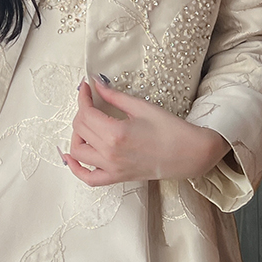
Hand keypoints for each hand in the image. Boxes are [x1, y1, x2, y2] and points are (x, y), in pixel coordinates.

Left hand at [59, 77, 231, 186]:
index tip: (85, 88)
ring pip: (78, 151)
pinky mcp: (117, 177)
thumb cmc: (170, 129)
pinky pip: (89, 178)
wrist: (190, 154)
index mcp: (115, 133)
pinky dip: (76, 168)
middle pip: (80, 128)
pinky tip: (71, 157)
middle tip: (91, 102)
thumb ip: (114, 96)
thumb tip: (96, 83)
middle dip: (82, 111)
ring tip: (87, 124)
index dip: (83, 97)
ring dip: (77, 135)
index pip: (86, 113)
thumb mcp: (141, 107)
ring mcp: (112, 168)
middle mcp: (110, 153)